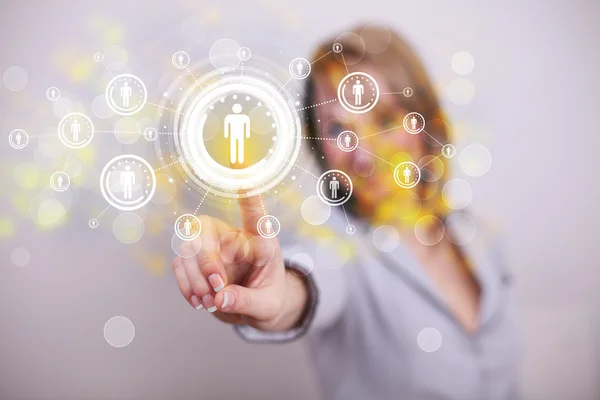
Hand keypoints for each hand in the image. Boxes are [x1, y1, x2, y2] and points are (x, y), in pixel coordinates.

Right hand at [171, 195, 307, 331]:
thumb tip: (221, 298)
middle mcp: (233, 238)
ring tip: (210, 302)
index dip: (246, 191)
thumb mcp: (266, 305)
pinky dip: (186, 285)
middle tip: (217, 288)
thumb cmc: (269, 299)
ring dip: (195, 279)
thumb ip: (246, 300)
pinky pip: (180, 265)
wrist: (255, 312)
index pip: (253, 213)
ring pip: (188, 249)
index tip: (238, 163)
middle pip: (206, 228)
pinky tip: (199, 301)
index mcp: (259, 241)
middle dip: (206, 260)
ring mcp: (212, 249)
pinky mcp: (197, 263)